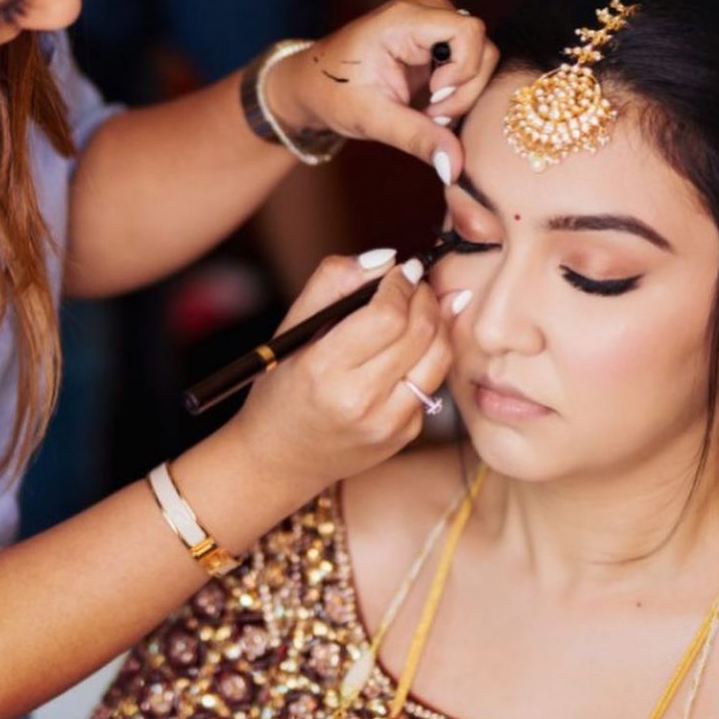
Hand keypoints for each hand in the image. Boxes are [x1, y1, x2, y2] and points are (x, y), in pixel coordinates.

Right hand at [222, 251, 457, 505]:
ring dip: (438, 323)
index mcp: (325, 370)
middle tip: (415, 285)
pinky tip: (409, 349)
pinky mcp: (405, 434)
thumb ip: (332, 283)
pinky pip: (432, 383)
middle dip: (425, 297)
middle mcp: (361, 401)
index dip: (402, 284)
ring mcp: (388, 423)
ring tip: (420, 309)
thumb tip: (386, 258)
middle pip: (421, 332)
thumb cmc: (282, 387)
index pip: (388, 315)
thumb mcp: (292, 331)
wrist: (279, 460)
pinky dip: (427, 357)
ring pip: (439, 357)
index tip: (403, 270)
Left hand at [267, 0, 497, 183]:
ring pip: (483, 59)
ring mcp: (437, 22)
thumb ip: (418, 140)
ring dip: (462, 95)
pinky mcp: (442, 40)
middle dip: (463, 92)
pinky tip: (430, 107)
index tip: (432, 99)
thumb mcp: (373, 120)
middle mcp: (427, 9)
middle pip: (482, 49)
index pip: (469, 32)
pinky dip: (458, 93)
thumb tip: (454, 169)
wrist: (315, 83)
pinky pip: (472, 66)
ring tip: (427, 113)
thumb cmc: (335, 93)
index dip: (462, 73)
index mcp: (405, 18)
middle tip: (428, 115)